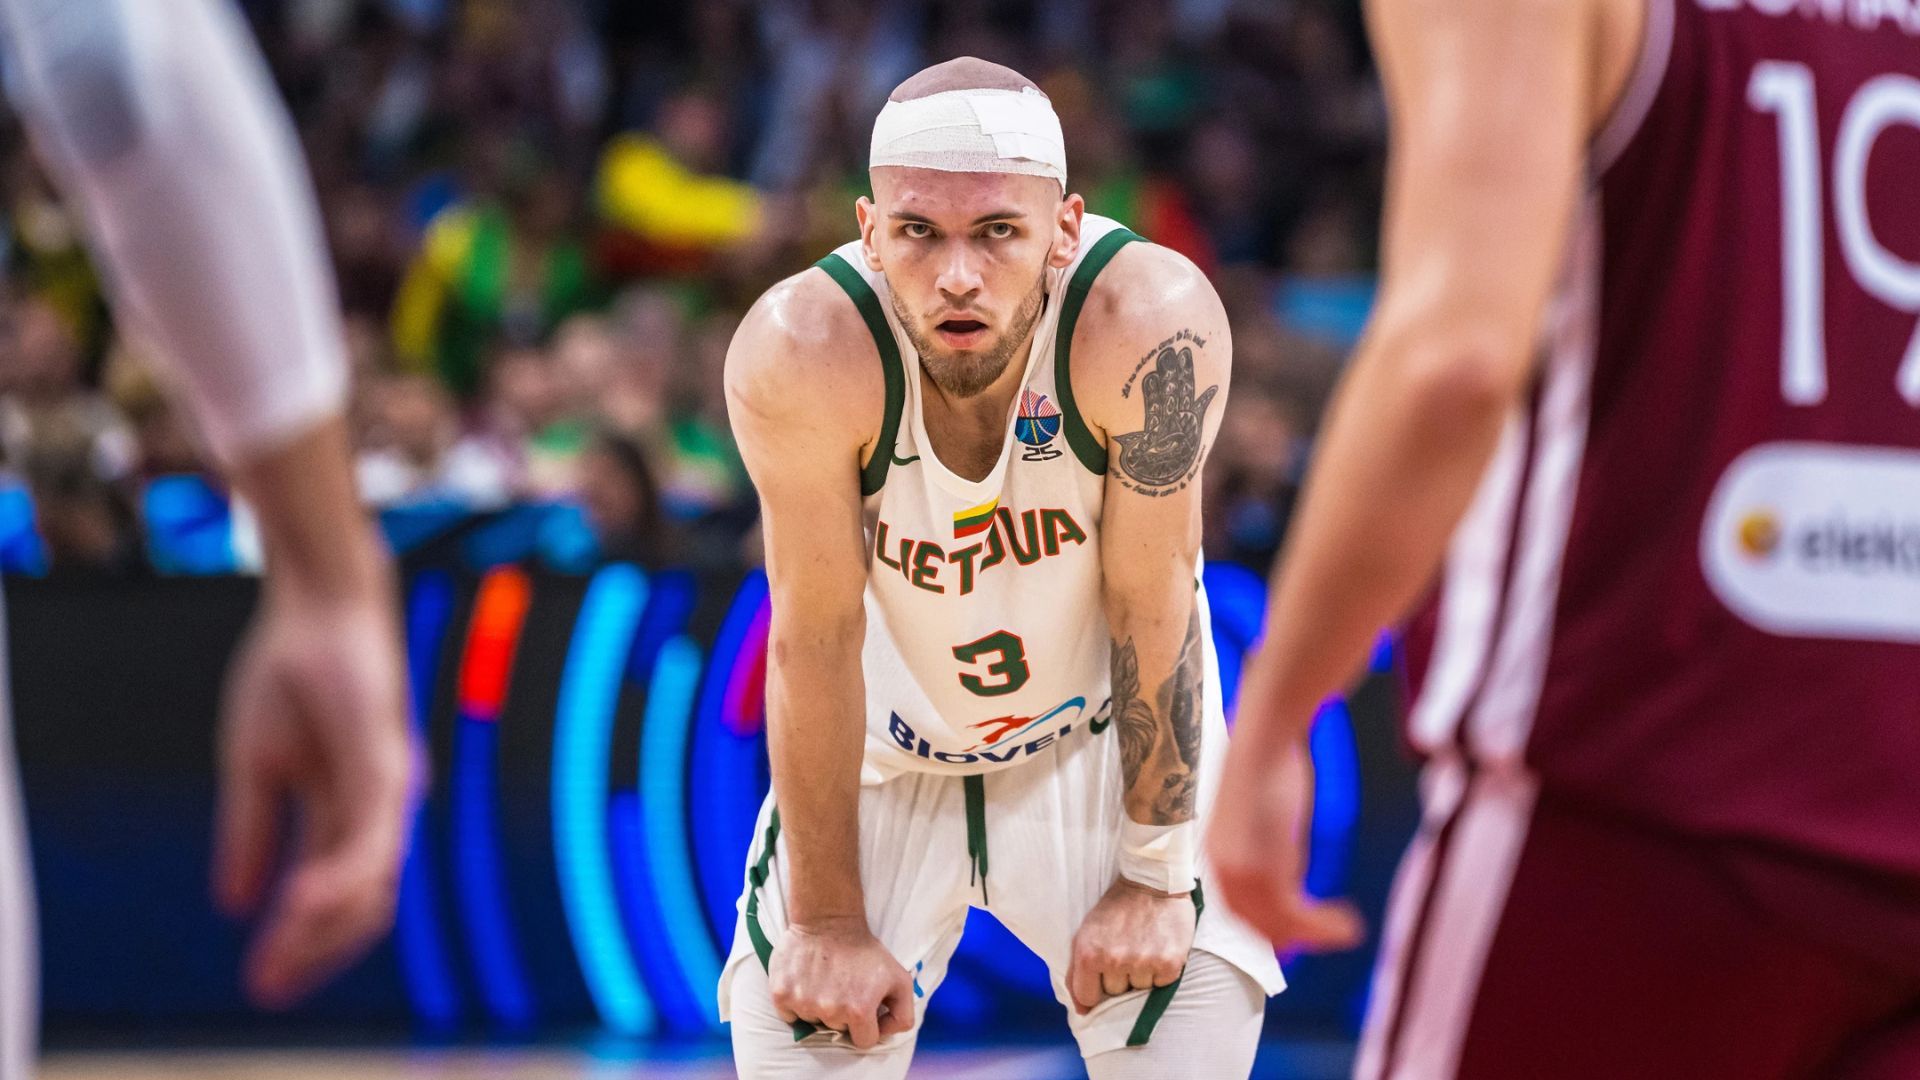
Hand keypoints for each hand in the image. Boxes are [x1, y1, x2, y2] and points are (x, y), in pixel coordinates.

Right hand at [211, 578, 415, 1008]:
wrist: (316, 606)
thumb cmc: (292, 674)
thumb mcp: (256, 765)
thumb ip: (253, 833)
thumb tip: (236, 904)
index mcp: (347, 811)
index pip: (334, 895)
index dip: (302, 942)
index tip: (262, 980)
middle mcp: (378, 809)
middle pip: (363, 904)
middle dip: (316, 951)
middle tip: (268, 987)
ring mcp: (388, 790)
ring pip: (374, 883)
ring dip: (326, 927)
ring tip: (280, 956)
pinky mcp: (387, 764)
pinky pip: (373, 837)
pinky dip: (341, 877)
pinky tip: (302, 901)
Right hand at [768, 916, 915, 1048]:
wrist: (828, 918)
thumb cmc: (865, 949)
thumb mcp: (900, 979)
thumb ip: (902, 1014)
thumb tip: (885, 1035)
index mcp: (859, 1011)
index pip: (864, 1042)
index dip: (867, 1026)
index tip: (863, 1008)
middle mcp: (830, 1011)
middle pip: (837, 1030)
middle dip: (843, 1014)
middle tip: (843, 986)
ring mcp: (803, 1003)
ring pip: (813, 1022)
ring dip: (818, 1007)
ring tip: (824, 980)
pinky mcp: (781, 994)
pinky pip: (788, 1015)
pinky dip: (796, 1003)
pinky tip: (806, 981)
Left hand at [1066, 878, 1195, 1013]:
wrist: (1152, 880)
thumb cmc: (1117, 907)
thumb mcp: (1086, 932)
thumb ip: (1077, 972)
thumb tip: (1082, 1010)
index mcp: (1089, 954)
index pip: (1087, 998)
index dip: (1095, 990)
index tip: (1104, 976)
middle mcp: (1114, 960)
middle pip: (1115, 994)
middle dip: (1120, 977)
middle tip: (1127, 949)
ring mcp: (1143, 962)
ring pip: (1140, 989)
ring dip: (1142, 973)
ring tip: (1144, 946)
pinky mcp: (1169, 962)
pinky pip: (1162, 984)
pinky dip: (1162, 970)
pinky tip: (1159, 948)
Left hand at [1208, 736, 1364, 953]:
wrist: (1263, 742)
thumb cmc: (1268, 764)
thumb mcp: (1261, 811)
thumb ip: (1267, 843)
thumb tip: (1285, 856)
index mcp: (1218, 855)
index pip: (1240, 908)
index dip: (1270, 924)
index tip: (1299, 928)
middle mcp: (1223, 870)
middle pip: (1257, 924)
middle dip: (1296, 935)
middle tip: (1330, 935)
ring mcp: (1243, 873)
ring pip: (1280, 925)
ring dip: (1317, 935)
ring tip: (1348, 931)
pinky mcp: (1265, 871)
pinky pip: (1295, 914)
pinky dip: (1322, 926)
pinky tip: (1346, 922)